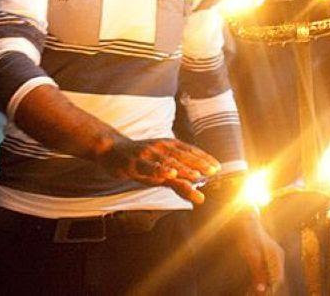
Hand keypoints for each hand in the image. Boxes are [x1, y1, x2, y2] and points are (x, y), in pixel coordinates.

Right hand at [98, 137, 219, 202]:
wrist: (111, 150)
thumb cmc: (139, 159)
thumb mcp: (160, 164)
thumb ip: (177, 175)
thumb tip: (198, 185)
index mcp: (169, 145)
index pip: (190, 151)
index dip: (204, 159)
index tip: (218, 167)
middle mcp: (161, 148)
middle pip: (183, 156)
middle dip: (199, 164)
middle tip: (213, 172)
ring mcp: (148, 155)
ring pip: (169, 162)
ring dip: (184, 169)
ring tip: (197, 176)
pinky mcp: (135, 163)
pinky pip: (150, 167)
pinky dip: (161, 170)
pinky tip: (171, 174)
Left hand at [237, 212, 284, 293]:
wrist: (245, 221)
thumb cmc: (249, 236)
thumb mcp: (252, 255)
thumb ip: (257, 272)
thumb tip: (261, 289)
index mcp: (277, 256)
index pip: (278, 279)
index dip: (270, 289)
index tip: (261, 295)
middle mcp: (277, 257)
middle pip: (275, 278)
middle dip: (266, 288)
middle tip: (254, 294)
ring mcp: (272, 256)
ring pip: (270, 275)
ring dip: (263, 284)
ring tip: (252, 292)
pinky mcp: (266, 257)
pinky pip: (266, 270)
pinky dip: (260, 278)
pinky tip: (252, 284)